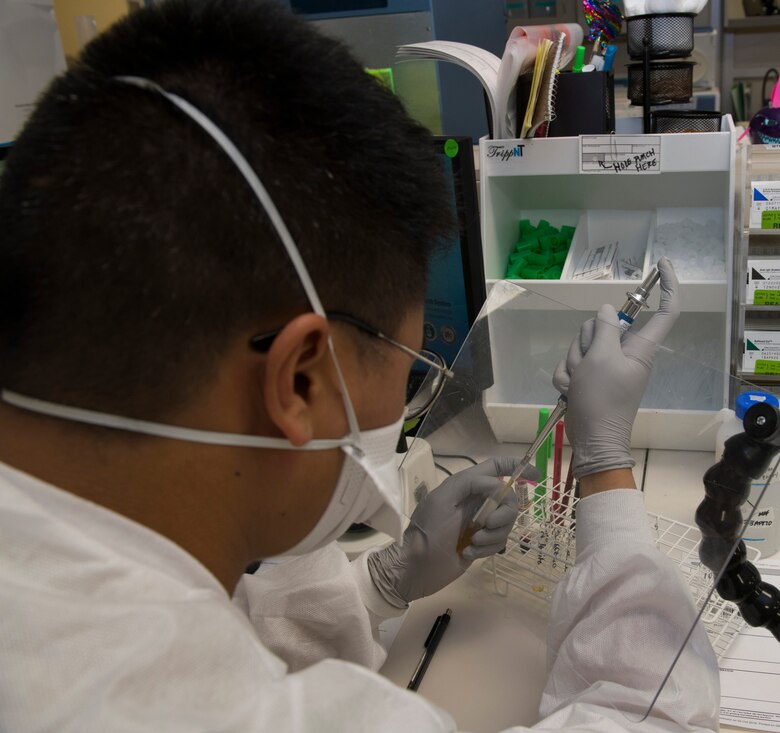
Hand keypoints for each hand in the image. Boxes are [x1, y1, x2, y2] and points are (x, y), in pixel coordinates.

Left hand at [367, 457, 538, 607]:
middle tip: (486, 524)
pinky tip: (468, 553)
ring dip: (492, 535)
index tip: (536, 477)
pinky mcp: (482, 544)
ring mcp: (480, 524)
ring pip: (507, 523)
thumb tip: (497, 484)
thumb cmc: (427, 530)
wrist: (417, 568)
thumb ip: (470, 483)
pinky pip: (500, 542)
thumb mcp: (443, 499)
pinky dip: (487, 548)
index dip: (517, 467)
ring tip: (472, 542)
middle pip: (509, 500)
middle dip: (502, 514)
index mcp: (466, 486)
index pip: (496, 468)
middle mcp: (476, 502)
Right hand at [552, 257, 679, 478]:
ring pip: (583, 344)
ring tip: (580, 383)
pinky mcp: (590, 377)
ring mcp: (606, 365)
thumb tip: (608, 311)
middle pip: (604, 326)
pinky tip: (572, 390)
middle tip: (589, 364)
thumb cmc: (603, 399)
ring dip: (574, 363)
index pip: (664, 311)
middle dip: (587, 342)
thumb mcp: (602, 358)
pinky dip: (567, 377)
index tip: (661, 264)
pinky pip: (572, 364)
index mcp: (640, 347)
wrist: (592, 439)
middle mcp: (625, 352)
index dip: (667, 286)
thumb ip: (604, 329)